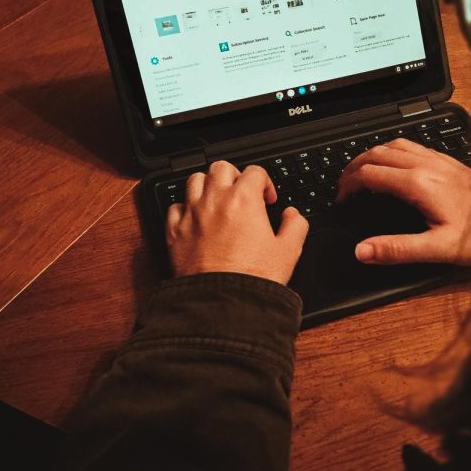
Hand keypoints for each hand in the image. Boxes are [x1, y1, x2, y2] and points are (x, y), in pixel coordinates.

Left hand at [166, 161, 308, 284]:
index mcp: (244, 199)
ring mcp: (192, 215)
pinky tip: (196, 220)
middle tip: (242, 193)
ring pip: (194, 181)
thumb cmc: (253, 278)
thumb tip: (292, 215)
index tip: (268, 199)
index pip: (255, 171)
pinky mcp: (174, 232)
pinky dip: (185, 208)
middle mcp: (215, 200)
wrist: (223, 302)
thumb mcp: (289, 251)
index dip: (265, 182)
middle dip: (234, 176)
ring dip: (208, 186)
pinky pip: (175, 207)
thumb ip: (295, 225)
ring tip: (218, 201)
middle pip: (221, 167)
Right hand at [336, 139, 470, 266]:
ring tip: (360, 171)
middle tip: (342, 184)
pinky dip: (391, 151)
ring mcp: (438, 161)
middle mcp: (426, 166)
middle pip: (377, 153)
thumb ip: (396, 249)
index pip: (369, 174)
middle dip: (353, 166)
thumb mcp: (436, 249)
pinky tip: (394, 163)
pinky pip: (412, 146)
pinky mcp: (448, 162)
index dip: (348, 185)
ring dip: (371, 155)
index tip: (341, 199)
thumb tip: (363, 251)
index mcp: (418, 184)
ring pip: (393, 144)